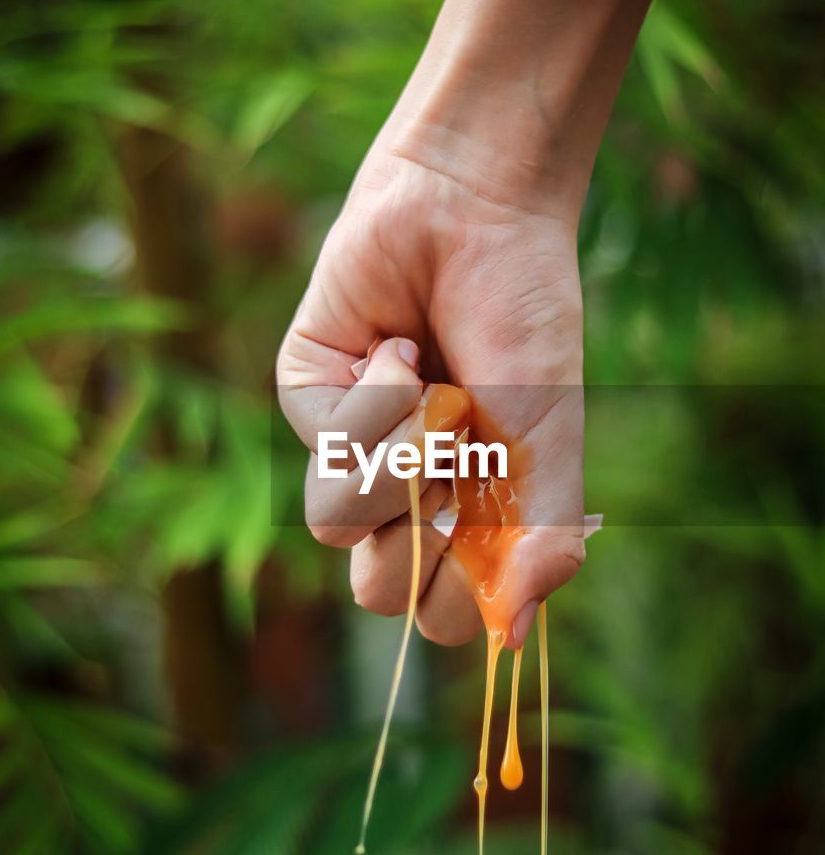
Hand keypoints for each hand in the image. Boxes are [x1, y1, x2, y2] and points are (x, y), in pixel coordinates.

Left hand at [277, 133, 585, 648]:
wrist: (478, 211)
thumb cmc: (525, 322)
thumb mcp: (549, 440)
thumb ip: (544, 538)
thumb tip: (515, 643)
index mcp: (462, 514)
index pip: (439, 614)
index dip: (459, 594)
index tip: (490, 528)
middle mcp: (400, 493)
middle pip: (377, 590)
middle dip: (418, 534)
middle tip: (458, 458)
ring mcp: (348, 447)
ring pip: (335, 524)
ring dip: (399, 456)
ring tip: (436, 389)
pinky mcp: (306, 398)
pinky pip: (321, 444)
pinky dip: (376, 397)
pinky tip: (398, 346)